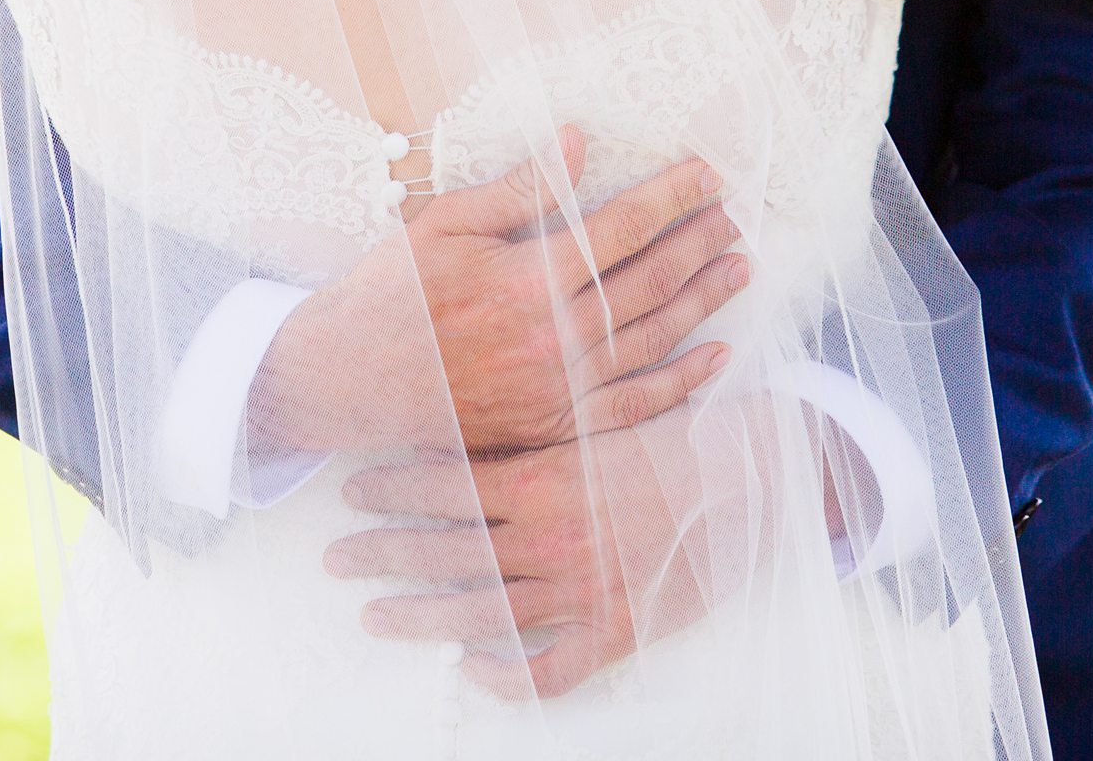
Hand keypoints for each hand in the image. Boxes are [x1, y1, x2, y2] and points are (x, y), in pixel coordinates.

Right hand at [248, 127, 751, 457]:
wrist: (347, 381)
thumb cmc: (390, 293)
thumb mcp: (445, 223)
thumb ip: (518, 188)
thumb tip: (576, 142)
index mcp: (528, 278)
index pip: (622, 227)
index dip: (672, 197)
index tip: (709, 174)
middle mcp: (552, 336)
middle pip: (650, 280)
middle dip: (699, 243)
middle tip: (738, 216)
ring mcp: (557, 388)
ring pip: (652, 340)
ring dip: (703, 302)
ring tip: (740, 269)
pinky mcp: (554, 426)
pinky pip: (633, 407)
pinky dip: (680, 383)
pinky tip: (715, 358)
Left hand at [327, 403, 783, 699]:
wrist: (756, 477)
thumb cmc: (677, 435)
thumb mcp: (599, 414)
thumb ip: (533, 427)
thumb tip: (465, 424)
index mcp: (545, 477)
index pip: (442, 485)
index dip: (389, 489)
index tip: (352, 490)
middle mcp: (552, 539)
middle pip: (445, 553)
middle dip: (381, 553)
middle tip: (336, 556)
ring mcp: (582, 591)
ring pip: (479, 615)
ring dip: (417, 615)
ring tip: (373, 612)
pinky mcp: (618, 631)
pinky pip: (550, 670)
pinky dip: (508, 677)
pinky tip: (475, 669)